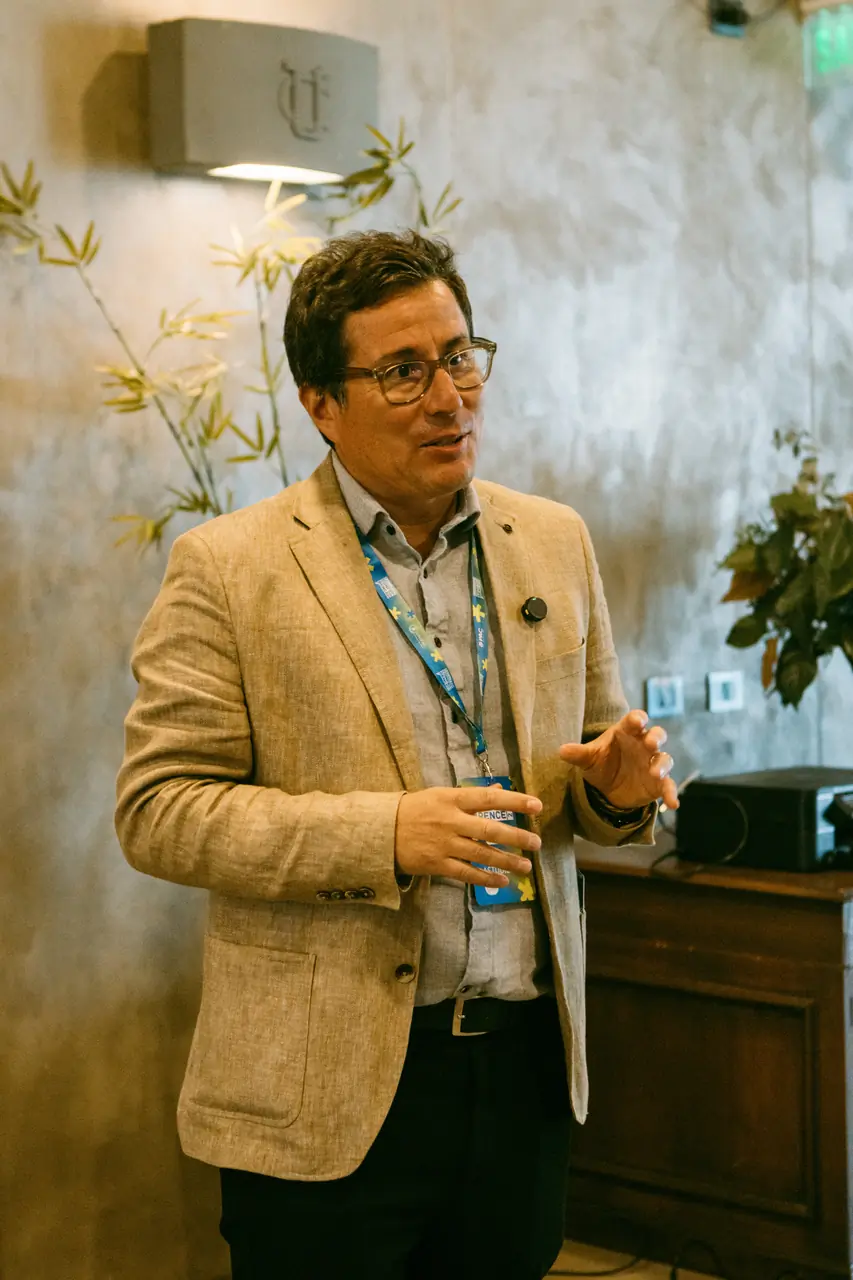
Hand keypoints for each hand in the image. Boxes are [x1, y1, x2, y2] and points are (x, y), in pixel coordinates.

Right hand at [395, 785, 542, 887]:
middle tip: (536, 843)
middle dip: (516, 836)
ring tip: (526, 866)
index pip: (488, 798)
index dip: (514, 801)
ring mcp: (444, 844)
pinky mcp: (437, 864)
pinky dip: (485, 878)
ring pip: (482, 854)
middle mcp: (450, 821)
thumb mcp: (440, 796)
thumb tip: (499, 792)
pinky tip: (502, 882)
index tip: (536, 804)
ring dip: (506, 861)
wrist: (381, 831)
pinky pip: (466, 873)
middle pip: (489, 829)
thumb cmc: (414, 810)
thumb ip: (469, 797)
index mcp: (451, 799)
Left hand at [559, 710, 678, 810]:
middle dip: (656, 737)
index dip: (638, 719)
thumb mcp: (589, 759)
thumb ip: (578, 754)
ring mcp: (653, 763)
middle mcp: (644, 745)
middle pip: (657, 735)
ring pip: (665, 759)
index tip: (638, 721)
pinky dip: (672, 793)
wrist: (607, 788)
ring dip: (662, 765)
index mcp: (627, 732)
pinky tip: (673, 803)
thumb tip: (561, 751)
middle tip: (651, 743)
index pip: (635, 720)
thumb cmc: (601, 763)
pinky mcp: (658, 783)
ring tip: (655, 773)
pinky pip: (669, 785)